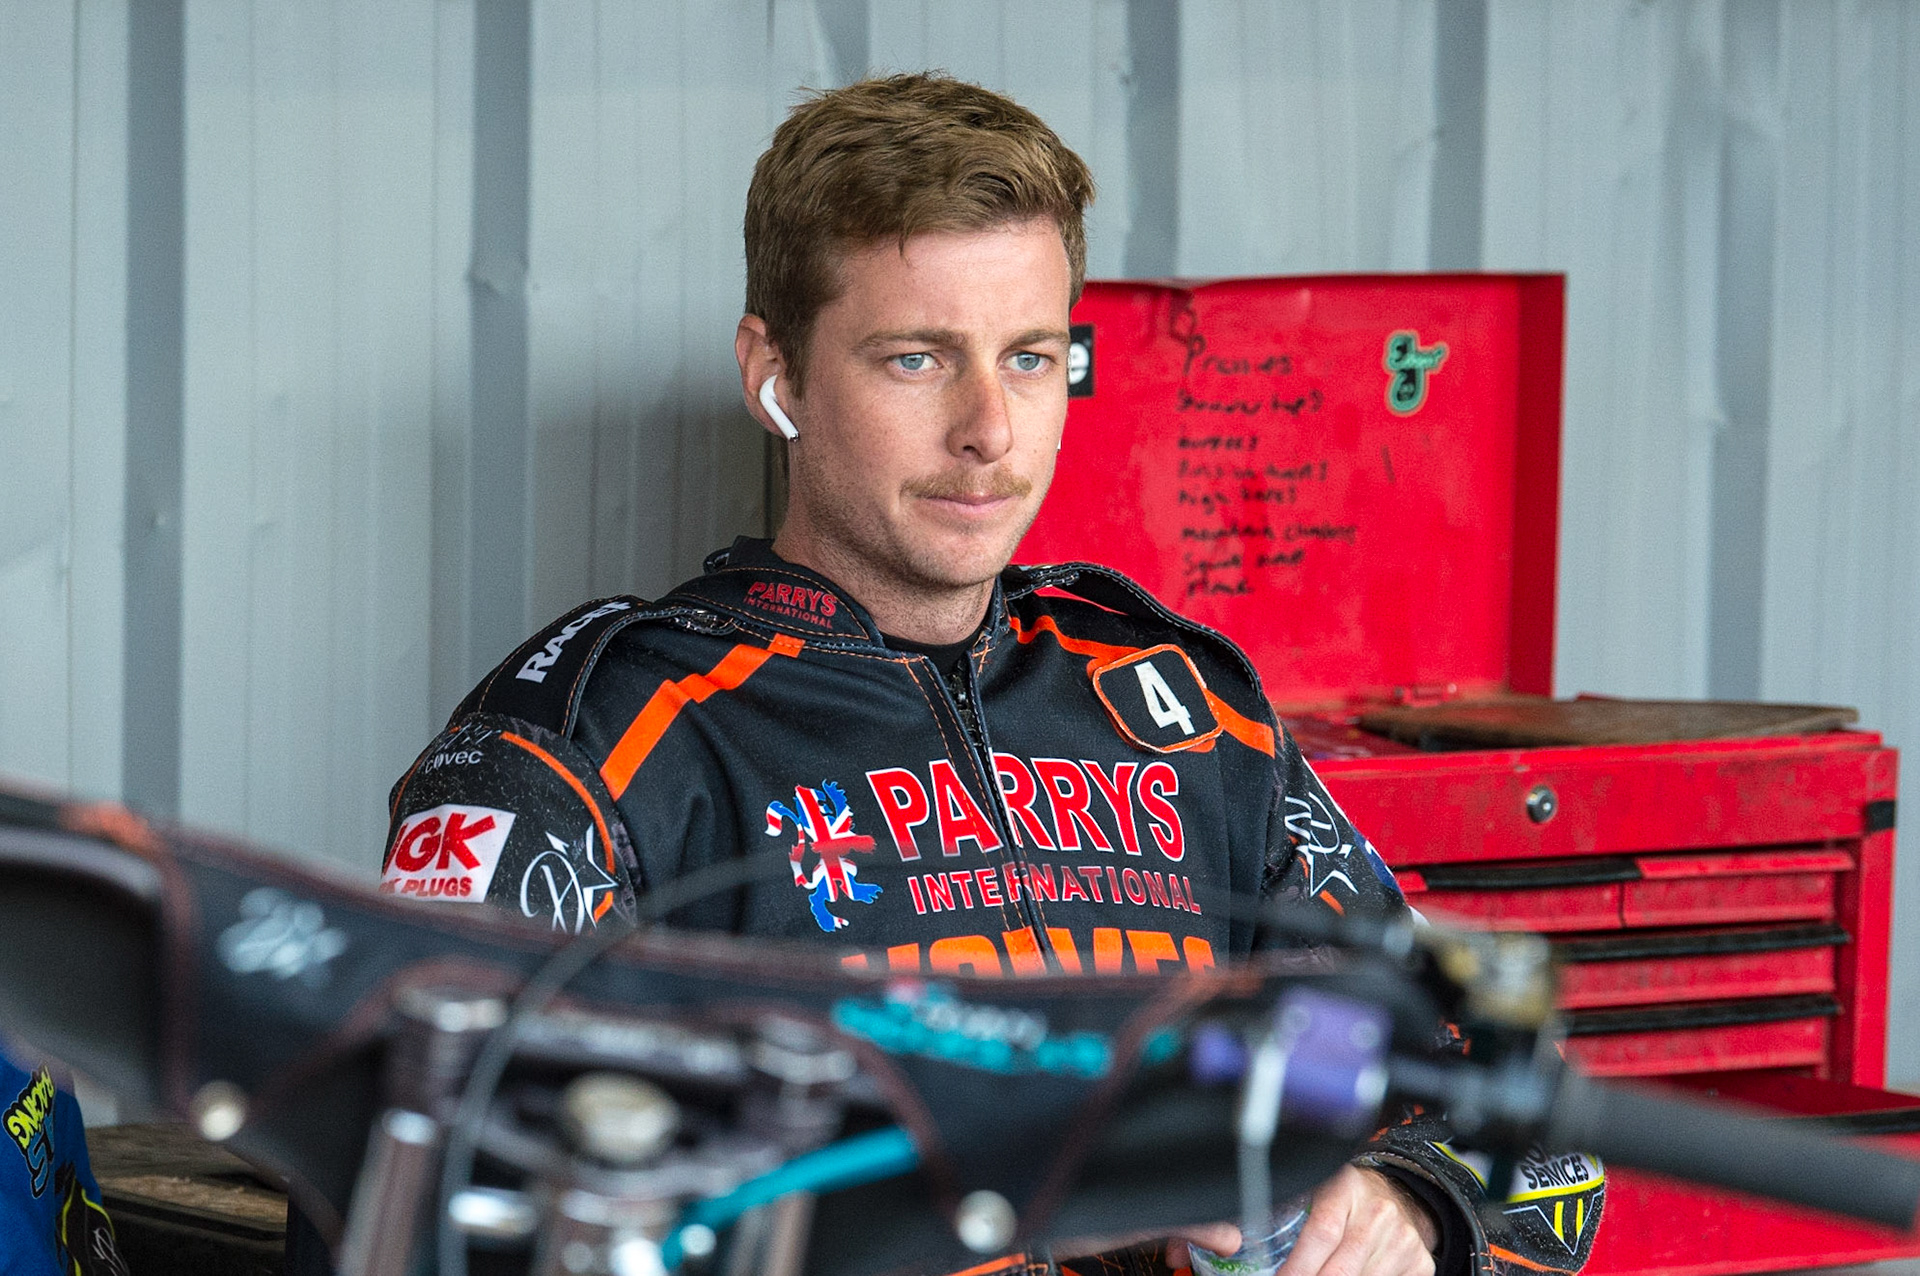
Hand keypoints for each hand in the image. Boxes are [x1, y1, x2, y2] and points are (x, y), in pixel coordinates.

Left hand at [1276, 1166, 1437, 1275]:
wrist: (1400, 1196)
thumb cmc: (1351, 1200)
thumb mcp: (1323, 1193)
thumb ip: (1298, 1218)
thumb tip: (1264, 1254)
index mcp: (1347, 1189)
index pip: (1322, 1233)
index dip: (1299, 1266)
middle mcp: (1379, 1213)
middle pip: (1341, 1269)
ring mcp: (1403, 1240)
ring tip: (1323, 1275)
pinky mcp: (1420, 1263)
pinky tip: (1355, 1275)